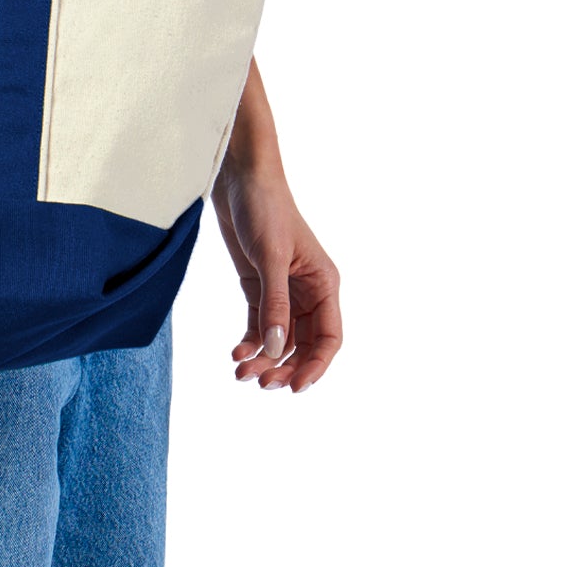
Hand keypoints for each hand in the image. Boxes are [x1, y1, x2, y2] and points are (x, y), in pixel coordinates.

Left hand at [210, 161, 342, 393]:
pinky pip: (260, 324)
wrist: (239, 178)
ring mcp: (283, 290)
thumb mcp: (270, 257)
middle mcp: (308, 291)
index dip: (316, 366)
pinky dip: (250, 341)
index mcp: (323, 284)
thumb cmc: (264, 208)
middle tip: (260, 383)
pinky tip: (236, 352)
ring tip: (240, 372)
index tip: (295, 387)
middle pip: (303, 344)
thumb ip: (274, 304)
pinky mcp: (259, 285)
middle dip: (284, 366)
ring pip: (279, 338)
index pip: (329, 337)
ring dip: (264, 358)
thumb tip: (276, 349)